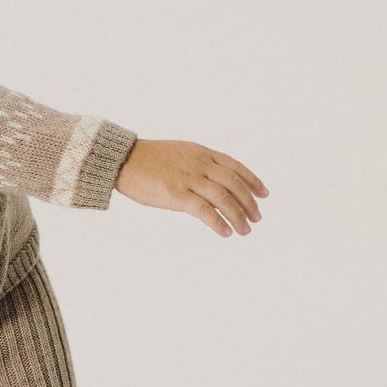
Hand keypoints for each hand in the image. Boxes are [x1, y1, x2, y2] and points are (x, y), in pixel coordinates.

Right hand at [114, 139, 268, 236]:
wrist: (122, 160)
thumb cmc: (146, 159)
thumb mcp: (179, 153)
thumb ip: (197, 164)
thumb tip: (212, 183)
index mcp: (201, 153)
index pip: (235, 166)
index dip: (252, 181)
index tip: (264, 194)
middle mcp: (199, 164)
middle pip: (234, 184)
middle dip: (249, 203)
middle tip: (257, 218)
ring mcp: (189, 179)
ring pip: (224, 199)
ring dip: (239, 216)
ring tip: (245, 230)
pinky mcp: (176, 194)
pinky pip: (205, 211)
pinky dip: (219, 223)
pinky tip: (226, 232)